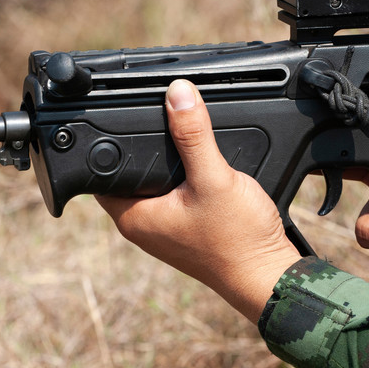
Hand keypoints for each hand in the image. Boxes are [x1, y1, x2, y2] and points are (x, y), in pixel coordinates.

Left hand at [96, 80, 302, 322]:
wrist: (268, 274)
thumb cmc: (238, 239)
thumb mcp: (213, 178)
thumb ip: (194, 135)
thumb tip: (177, 93)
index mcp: (134, 217)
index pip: (100, 173)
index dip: (108, 143)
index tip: (119, 116)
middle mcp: (143, 225)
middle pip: (127, 174)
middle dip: (139, 147)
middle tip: (155, 118)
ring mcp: (164, 229)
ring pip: (151, 183)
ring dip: (163, 161)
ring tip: (177, 135)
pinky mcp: (185, 228)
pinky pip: (172, 194)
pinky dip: (180, 176)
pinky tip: (197, 162)